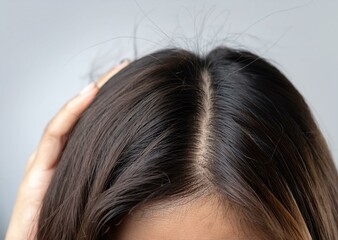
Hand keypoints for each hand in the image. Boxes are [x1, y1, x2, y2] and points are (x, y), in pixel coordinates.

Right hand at [5, 60, 130, 239]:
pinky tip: (90, 93)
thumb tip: (157, 169)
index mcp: (78, 168)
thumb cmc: (80, 237)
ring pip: (69, 119)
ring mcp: (45, 166)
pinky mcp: (34, 175)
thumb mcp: (107, 204)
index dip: (114, 104)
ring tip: (113, 74)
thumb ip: (122, 185)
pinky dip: (71, 111)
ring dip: (91, 93)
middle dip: (105, 90)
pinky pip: (54, 135)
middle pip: (84, 118)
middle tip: (128, 67)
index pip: (96, 127)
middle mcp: (61, 163)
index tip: (138, 84)